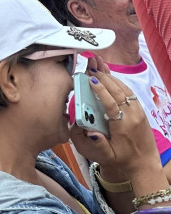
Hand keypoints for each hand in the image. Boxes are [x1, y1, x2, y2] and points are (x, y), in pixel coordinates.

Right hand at [70, 58, 161, 179]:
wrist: (144, 164)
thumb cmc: (123, 160)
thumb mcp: (108, 156)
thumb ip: (99, 144)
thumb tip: (89, 131)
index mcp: (123, 126)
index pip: (111, 102)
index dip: (100, 90)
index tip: (90, 79)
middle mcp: (133, 116)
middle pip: (118, 91)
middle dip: (104, 78)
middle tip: (91, 68)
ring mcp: (139, 113)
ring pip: (125, 89)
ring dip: (111, 78)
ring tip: (98, 68)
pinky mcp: (141, 112)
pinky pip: (130, 93)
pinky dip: (119, 83)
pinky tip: (110, 78)